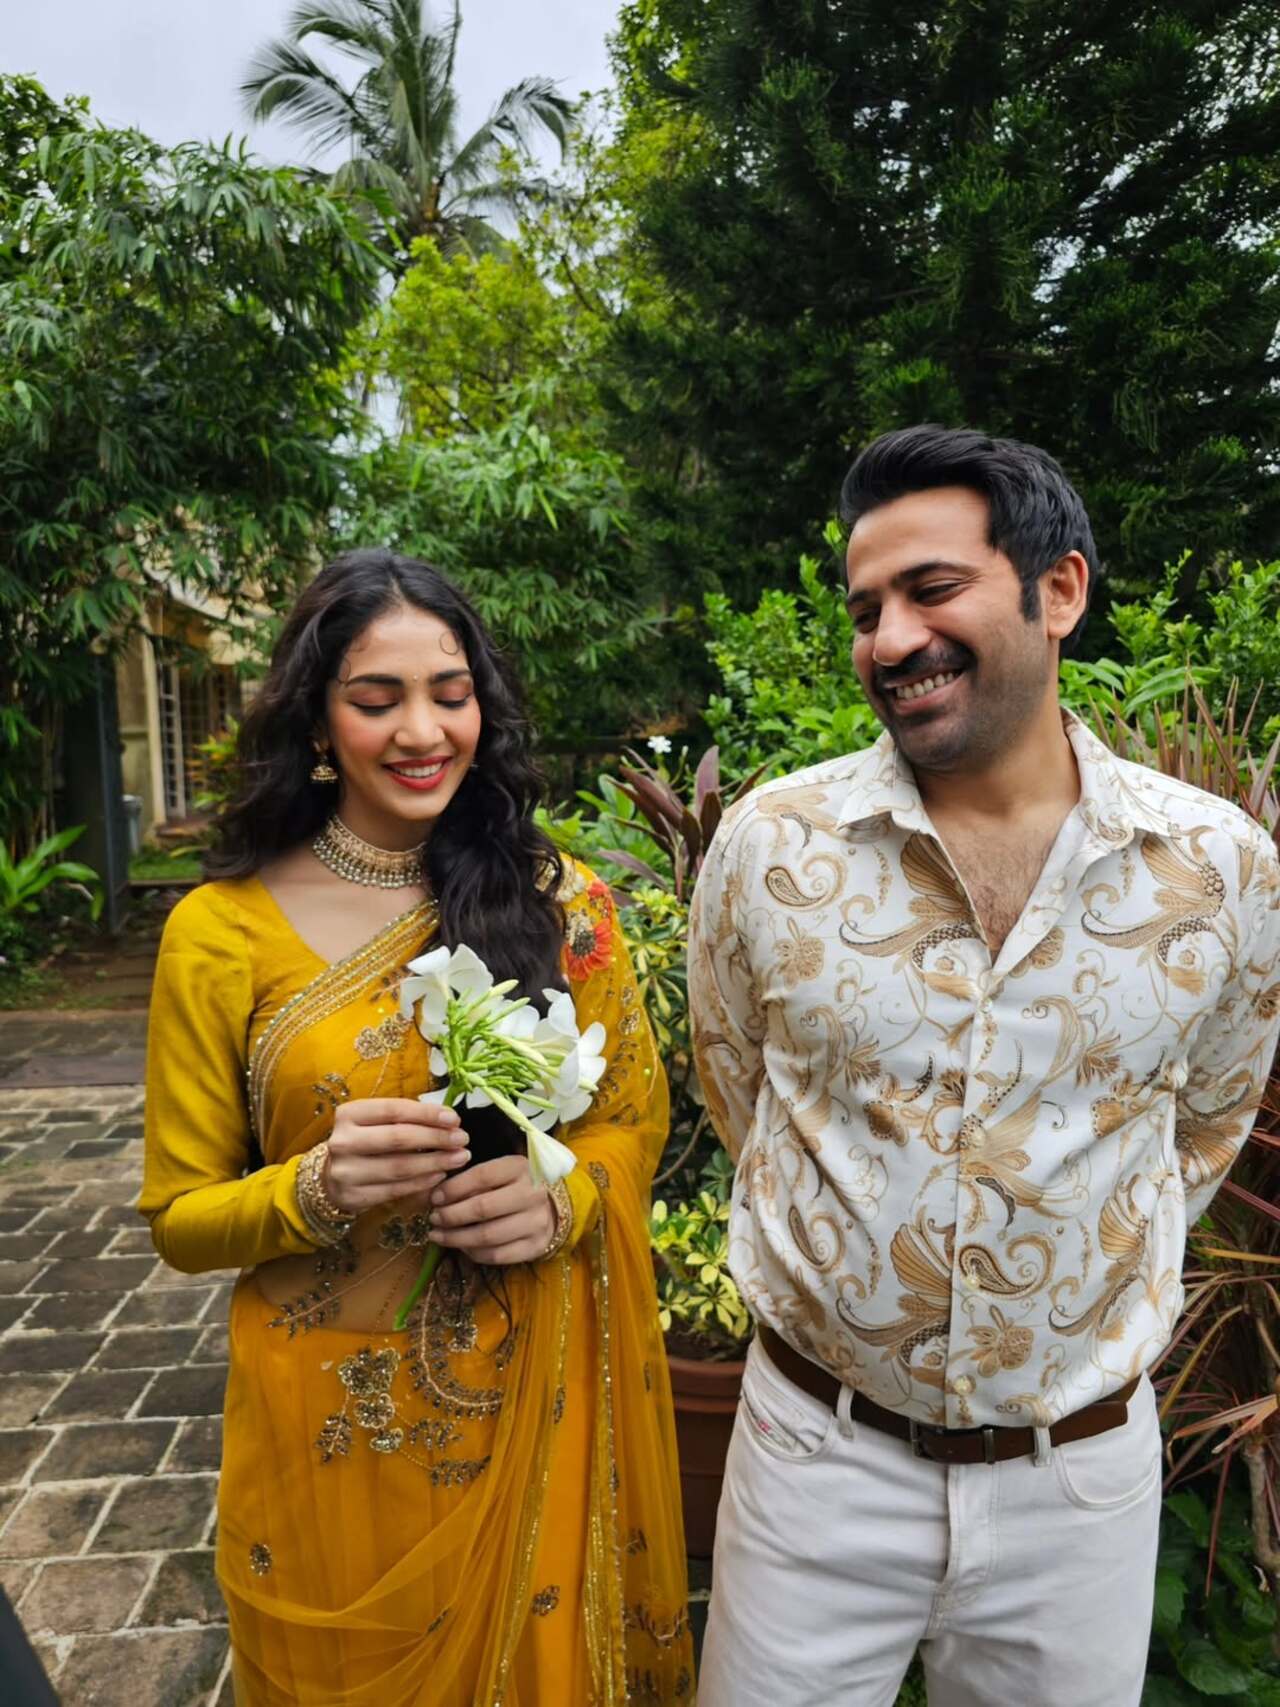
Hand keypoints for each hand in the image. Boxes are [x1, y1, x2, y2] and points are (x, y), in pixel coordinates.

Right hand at [323, 1098, 469, 1213]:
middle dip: (436, 1138)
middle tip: (462, 1140)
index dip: (427, 1114)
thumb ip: (406, 1118)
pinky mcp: (353, 1197)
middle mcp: (343, 1141)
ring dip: (435, 1162)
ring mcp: (345, 1171)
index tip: (455, 1119)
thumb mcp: (376, 1122)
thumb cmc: (364, 1141)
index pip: (394, 1111)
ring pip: (399, 1167)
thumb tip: (449, 1121)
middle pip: (398, 1138)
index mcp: (349, 1114)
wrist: (331, 1176)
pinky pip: (395, 1190)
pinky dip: (422, 1183)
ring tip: (458, 1158)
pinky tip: (440, 1176)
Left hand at [428, 1154, 555, 1265]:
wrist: (555, 1206)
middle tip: (433, 1218)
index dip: (453, 1188)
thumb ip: (473, 1180)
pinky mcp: (535, 1246)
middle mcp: (532, 1194)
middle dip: (451, 1216)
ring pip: (487, 1236)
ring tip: (439, 1235)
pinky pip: (497, 1255)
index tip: (434, 1198)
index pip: (482, 1176)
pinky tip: (461, 1247)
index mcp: (520, 1168)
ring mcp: (536, 1222)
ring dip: (456, 1238)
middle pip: (482, 1208)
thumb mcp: (501, 1172)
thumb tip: (436, 1195)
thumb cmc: (517, 1185)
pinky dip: (473, 1253)